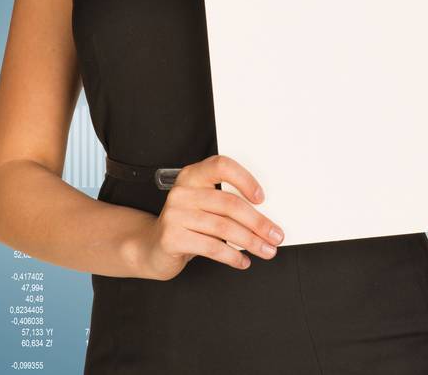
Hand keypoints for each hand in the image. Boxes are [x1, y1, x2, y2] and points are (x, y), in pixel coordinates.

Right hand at [130, 154, 284, 279]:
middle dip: (258, 223)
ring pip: (224, 228)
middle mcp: (182, 192)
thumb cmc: (188, 224)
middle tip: (276, 236)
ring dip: (251, 242)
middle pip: (229, 204)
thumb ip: (227, 203)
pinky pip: (211, 247)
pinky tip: (243, 261)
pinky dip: (232, 256)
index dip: (245, 180)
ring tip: (266, 251)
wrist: (151, 247)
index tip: (262, 199)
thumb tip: (266, 218)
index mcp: (193, 175)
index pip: (222, 166)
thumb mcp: (205, 206)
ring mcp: (174, 214)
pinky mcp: (171, 238)